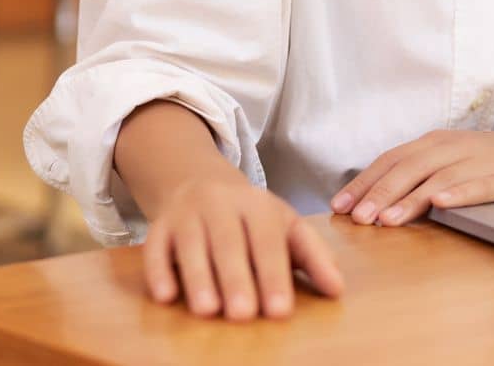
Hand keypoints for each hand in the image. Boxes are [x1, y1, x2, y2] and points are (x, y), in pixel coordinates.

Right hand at [143, 174, 344, 320]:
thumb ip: (313, 256)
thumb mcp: (285, 226)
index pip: (268, 241)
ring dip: (198, 277)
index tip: (280, 311)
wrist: (199, 179)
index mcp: (258, 205)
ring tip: (208, 310)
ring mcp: (187, 213)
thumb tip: (338, 289)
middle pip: (228, 242)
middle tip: (244, 314)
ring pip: (191, 244)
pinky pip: (155, 247)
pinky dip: (158, 270)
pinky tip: (166, 296)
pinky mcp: (160, 226)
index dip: (274, 275)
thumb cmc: (251, 217)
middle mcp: (221, 204)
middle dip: (236, 278)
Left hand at [330, 125, 493, 226]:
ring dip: (409, 200)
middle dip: (378, 194)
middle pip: (406, 170)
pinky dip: (458, 194)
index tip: (338, 206)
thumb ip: (415, 174)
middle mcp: (449, 148)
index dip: (363, 183)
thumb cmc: (486, 160)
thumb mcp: (446, 160)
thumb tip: (372, 199)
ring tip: (386, 221)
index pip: (389, 161)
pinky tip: (442, 205)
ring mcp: (476, 162)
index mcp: (431, 144)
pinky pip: (477, 186)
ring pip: (436, 180)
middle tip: (356, 219)